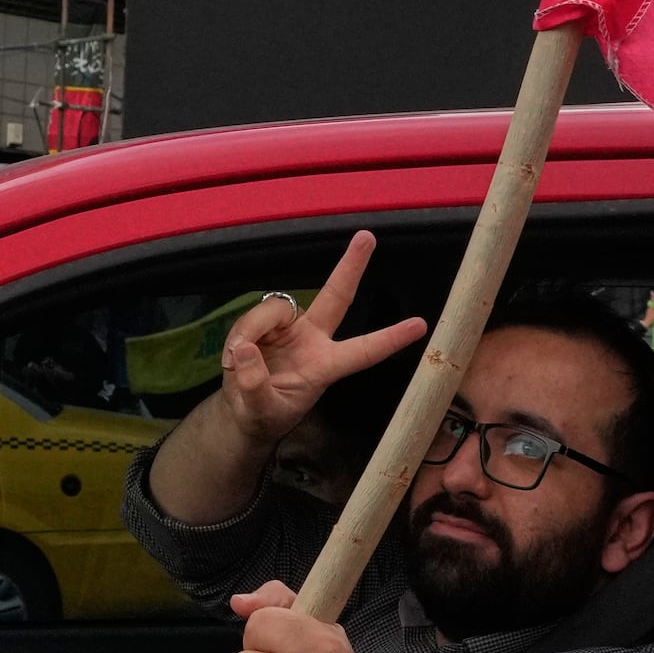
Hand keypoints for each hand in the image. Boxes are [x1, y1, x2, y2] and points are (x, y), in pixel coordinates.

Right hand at [214, 232, 415, 445]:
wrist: (241, 413)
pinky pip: (252, 315)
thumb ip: (254, 385)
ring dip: (253, 329)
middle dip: (351, 266)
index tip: (420, 325)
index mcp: (325, 367)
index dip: (389, 338)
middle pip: (336, 297)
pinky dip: (239, 334)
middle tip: (367, 236)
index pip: (363, 352)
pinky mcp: (264, 324)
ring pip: (276, 309)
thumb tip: (245, 349)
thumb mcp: (260, 412)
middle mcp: (313, 340)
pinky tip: (234, 354)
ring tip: (236, 359)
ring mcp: (289, 328)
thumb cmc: (263, 416)